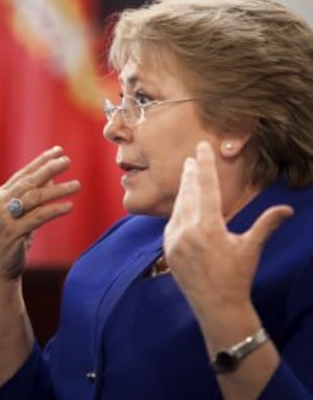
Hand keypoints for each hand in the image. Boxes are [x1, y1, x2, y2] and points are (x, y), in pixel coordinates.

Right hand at [0, 146, 79, 280]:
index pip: (24, 173)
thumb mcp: (23, 213)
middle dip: (50, 169)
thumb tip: (53, 175)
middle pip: (29, 181)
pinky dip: (55, 210)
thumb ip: (34, 194)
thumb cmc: (15, 237)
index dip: (41, 160)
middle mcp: (0, 203)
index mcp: (1, 195)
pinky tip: (70, 206)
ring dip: (58, 189)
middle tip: (68, 161)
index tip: (58, 150)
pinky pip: (39, 217)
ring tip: (77, 185)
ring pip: (36, 198)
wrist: (1, 269)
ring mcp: (5, 218)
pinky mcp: (14, 233)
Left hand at [163, 141, 292, 320]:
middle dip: (190, 174)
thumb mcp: (252, 248)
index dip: (204, 164)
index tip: (201, 148)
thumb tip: (288, 208)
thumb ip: (267, 224)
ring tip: (187, 175)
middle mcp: (187, 231)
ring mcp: (174, 241)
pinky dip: (178, 209)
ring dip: (184, 190)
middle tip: (191, 158)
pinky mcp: (168, 249)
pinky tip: (182, 203)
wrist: (217, 309)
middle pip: (188, 193)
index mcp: (208, 227)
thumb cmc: (238, 277)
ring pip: (178, 207)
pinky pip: (172, 222)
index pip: (206, 187)